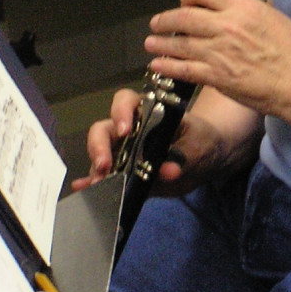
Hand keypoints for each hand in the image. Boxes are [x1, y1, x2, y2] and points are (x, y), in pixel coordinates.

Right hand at [70, 87, 251, 194]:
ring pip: (100, 156)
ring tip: (99, 184)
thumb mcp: (200, 145)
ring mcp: (124, 153)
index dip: (121, 112)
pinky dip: (92, 183)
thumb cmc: (203, 141)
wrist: (207, 161)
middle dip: (99, 146)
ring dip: (96, 169)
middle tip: (104, 165)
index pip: (126, 102)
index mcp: (149, 113)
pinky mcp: (125, 174)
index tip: (125, 129)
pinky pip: (106, 178)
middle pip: (103, 130)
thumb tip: (167, 171)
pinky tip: (83, 189)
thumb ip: (185, 157)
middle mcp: (131, 131)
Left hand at [144, 0, 290, 116]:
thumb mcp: (274, 17)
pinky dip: (167, 66)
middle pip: (184, 16)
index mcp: (243, 8)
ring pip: (178, 43)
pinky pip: (183, 69)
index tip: (187, 1)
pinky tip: (158, 64)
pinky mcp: (216, 76)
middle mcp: (226, 27)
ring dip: (161, 42)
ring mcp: (218, 52)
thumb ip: (250, 8)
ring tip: (151, 42)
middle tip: (158, 23)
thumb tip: (236, 0)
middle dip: (166, 19)